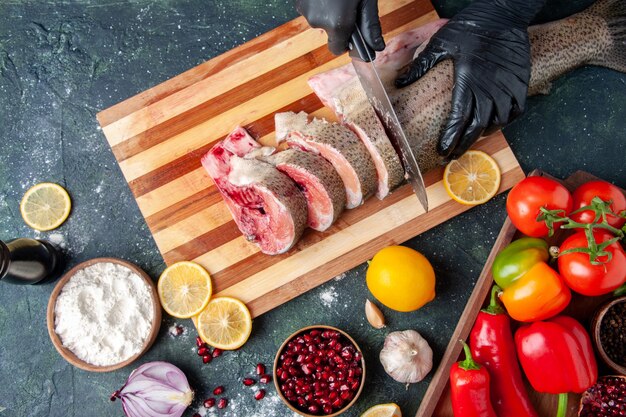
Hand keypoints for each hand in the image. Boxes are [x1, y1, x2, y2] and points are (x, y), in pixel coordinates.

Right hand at [296, 0, 384, 55]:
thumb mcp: (366, 0)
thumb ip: (370, 26)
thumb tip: (376, 48)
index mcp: (337, 23)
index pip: (337, 49)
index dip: (346, 42)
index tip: (352, 31)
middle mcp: (317, 20)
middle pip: (329, 32)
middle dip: (338, 22)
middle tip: (347, 4)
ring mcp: (304, 10)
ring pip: (319, 19)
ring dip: (328, 11)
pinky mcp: (298, 1)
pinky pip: (310, 8)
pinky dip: (318, 3)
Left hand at [396, 0, 544, 158]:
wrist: (503, 12)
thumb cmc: (470, 27)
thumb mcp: (440, 43)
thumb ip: (421, 65)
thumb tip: (401, 81)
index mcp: (467, 82)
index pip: (458, 120)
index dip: (450, 139)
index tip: (443, 151)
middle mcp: (488, 88)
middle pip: (476, 127)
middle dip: (463, 144)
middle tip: (453, 155)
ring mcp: (506, 86)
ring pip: (498, 121)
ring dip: (484, 133)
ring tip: (472, 138)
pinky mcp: (521, 81)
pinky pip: (517, 109)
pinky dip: (508, 119)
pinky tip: (497, 121)